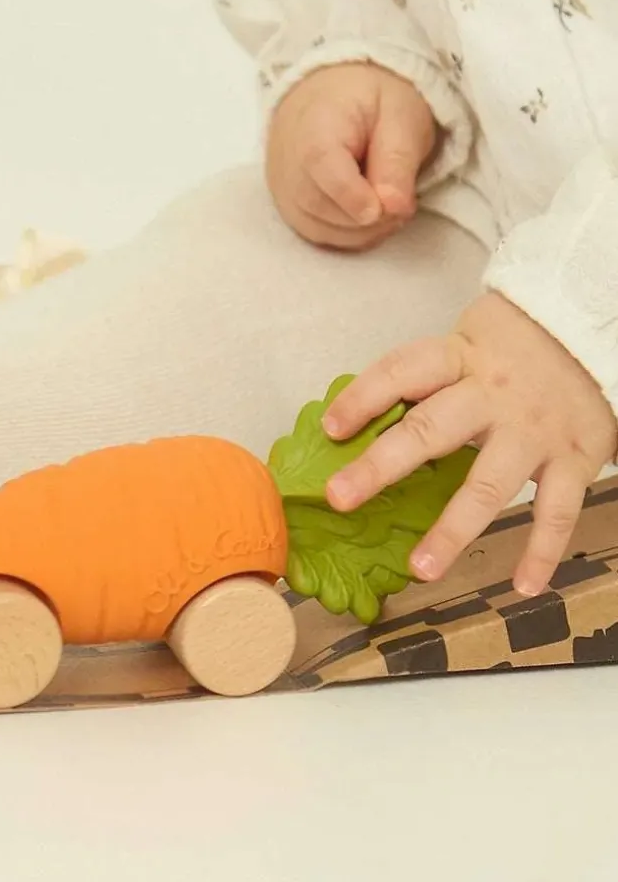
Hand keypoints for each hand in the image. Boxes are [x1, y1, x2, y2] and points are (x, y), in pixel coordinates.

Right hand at [266, 62, 437, 250]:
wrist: (332, 94)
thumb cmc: (370, 100)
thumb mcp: (400, 115)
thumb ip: (399, 160)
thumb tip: (394, 208)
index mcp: (313, 127)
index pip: (322, 168)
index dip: (355, 197)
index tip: (388, 208)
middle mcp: (286, 164)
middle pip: (322, 207)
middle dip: (369, 218)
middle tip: (402, 202)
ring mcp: (283, 191)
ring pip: (321, 230)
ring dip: (363, 230)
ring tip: (389, 206)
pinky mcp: (289, 209)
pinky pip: (318, 235)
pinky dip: (350, 235)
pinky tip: (370, 216)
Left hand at [320, 291, 617, 595]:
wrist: (592, 335)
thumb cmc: (510, 348)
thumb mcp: (463, 344)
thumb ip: (421, 382)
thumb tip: (354, 426)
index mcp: (459, 358)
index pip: (401, 372)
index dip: (363, 398)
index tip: (330, 430)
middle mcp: (493, 394)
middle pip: (431, 431)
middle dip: (380, 466)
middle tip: (339, 497)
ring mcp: (534, 430)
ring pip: (488, 485)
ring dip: (453, 531)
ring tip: (421, 569)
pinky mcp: (576, 457)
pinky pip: (558, 511)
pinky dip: (542, 552)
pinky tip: (522, 585)